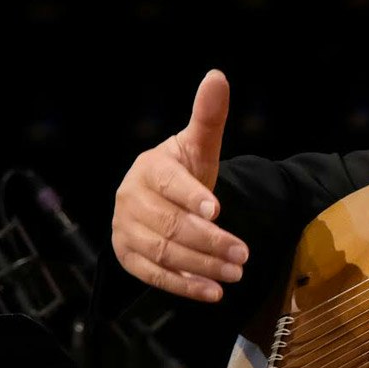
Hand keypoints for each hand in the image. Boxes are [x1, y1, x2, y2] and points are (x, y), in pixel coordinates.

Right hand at [111, 68, 250, 302]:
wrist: (159, 198)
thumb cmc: (183, 172)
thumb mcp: (198, 146)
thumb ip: (208, 116)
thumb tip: (218, 76)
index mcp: (148, 168)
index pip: (169, 183)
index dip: (192, 197)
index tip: (217, 210)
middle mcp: (130, 198)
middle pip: (170, 225)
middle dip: (209, 241)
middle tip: (244, 253)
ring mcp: (124, 229)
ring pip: (164, 252)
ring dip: (202, 266)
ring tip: (236, 272)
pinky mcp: (127, 256)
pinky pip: (154, 276)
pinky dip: (184, 286)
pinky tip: (212, 291)